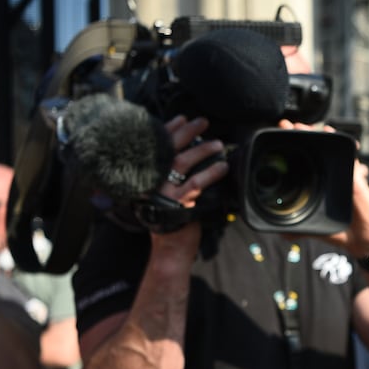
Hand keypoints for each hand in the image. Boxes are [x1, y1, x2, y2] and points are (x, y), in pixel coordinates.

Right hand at [150, 116, 228, 255]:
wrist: (169, 250)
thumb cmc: (170, 222)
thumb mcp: (164, 195)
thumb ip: (169, 177)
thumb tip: (188, 153)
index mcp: (146, 176)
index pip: (155, 147)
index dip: (169, 130)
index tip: (182, 118)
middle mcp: (151, 181)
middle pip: (167, 149)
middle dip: (186, 132)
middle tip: (202, 122)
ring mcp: (163, 192)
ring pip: (181, 163)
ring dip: (201, 150)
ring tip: (217, 144)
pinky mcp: (178, 204)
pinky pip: (196, 183)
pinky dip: (211, 172)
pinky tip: (222, 166)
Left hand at [275, 119, 368, 258]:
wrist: (363, 240)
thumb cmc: (341, 231)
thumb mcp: (314, 229)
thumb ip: (298, 229)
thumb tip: (281, 234)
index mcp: (317, 186)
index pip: (302, 162)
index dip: (290, 149)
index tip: (278, 139)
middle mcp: (329, 176)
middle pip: (314, 149)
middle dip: (300, 134)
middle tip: (287, 126)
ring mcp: (342, 174)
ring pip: (330, 147)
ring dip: (317, 133)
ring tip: (304, 127)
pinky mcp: (354, 176)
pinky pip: (348, 155)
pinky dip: (340, 142)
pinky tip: (328, 132)